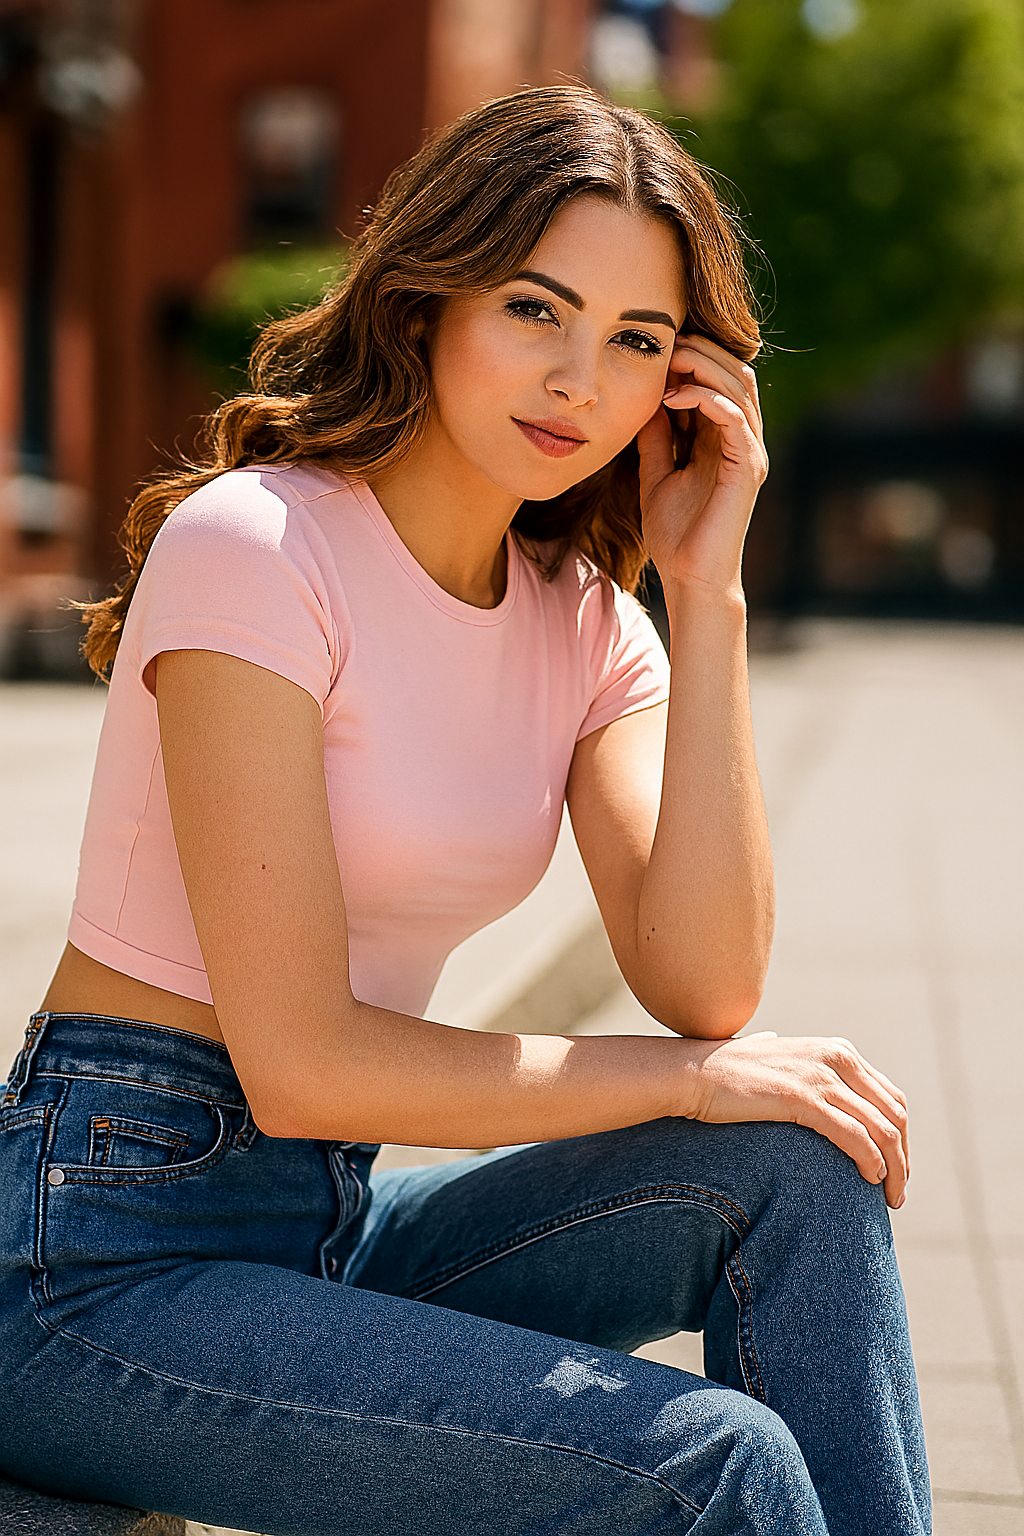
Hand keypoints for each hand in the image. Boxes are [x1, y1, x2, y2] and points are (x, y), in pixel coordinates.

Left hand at [636, 334, 767, 596]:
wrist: (689, 578)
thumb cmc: (675, 535)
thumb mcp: (656, 474)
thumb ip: (656, 438)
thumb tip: (645, 400)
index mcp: (722, 438)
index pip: (717, 379)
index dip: (690, 359)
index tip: (653, 352)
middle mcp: (742, 439)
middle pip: (735, 371)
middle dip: (701, 351)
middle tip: (664, 344)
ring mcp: (749, 451)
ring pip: (740, 385)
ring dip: (703, 366)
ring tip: (669, 363)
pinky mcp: (748, 467)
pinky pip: (735, 416)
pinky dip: (707, 399)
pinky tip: (674, 399)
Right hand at [680, 1031, 909, 1208]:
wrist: (693, 1072)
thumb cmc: (726, 1072)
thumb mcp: (772, 1059)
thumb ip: (790, 1059)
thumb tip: (775, 1044)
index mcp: (838, 1051)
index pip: (891, 1098)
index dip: (902, 1139)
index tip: (896, 1171)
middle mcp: (837, 1058)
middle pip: (895, 1115)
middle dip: (904, 1159)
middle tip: (895, 1195)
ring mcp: (821, 1076)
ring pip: (882, 1130)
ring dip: (895, 1170)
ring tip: (889, 1199)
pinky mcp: (803, 1098)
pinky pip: (855, 1136)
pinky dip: (871, 1163)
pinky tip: (870, 1180)